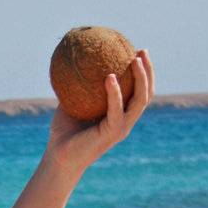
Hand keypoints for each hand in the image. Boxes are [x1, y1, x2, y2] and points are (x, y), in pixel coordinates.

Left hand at [43, 49, 154, 177]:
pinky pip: (116, 110)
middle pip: (146, 94)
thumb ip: (79, 82)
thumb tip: (76, 56)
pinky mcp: (112, 133)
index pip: (139, 92)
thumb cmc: (64, 131)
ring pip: (140, 101)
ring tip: (135, 60)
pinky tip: (109, 76)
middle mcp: (125, 121)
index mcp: (120, 114)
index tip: (138, 51)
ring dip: (141, 79)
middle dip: (149, 71)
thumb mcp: (72, 100)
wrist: (58, 156)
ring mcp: (121, 128)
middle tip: (142, 51)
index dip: (144, 72)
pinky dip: (115, 93)